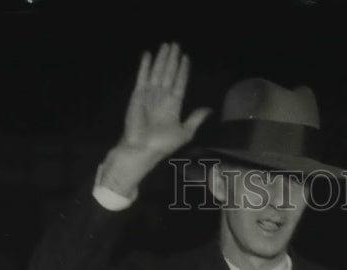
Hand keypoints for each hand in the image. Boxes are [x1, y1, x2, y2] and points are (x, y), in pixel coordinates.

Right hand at [99, 42, 210, 194]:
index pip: (179, 84)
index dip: (182, 71)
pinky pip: (142, 77)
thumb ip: (195, 119)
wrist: (142, 149)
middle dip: (172, 60)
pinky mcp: (137, 95)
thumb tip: (209, 109)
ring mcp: (149, 95)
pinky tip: (148, 54)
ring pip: (157, 73)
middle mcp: (162, 98)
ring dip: (162, 59)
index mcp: (173, 106)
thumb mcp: (185, 132)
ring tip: (166, 45)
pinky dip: (145, 66)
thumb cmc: (163, 144)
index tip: (186, 58)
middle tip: (175, 44)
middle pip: (169, 74)